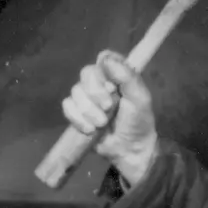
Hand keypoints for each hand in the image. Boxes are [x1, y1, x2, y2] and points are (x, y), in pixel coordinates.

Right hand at [62, 51, 157, 179]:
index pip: (103, 59)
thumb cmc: (138, 122)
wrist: (129, 150)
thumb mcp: (140, 99)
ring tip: (102, 124)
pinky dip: (78, 119)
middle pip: (86, 74)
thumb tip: (104, 57)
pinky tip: (90, 130)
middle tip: (109, 108)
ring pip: (76, 92)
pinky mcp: (77, 113)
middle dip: (96, 94)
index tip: (113, 86)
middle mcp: (100, 82)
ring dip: (89, 111)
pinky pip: (67, 107)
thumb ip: (127, 77)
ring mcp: (87, 97)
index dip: (104, 72)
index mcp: (117, 75)